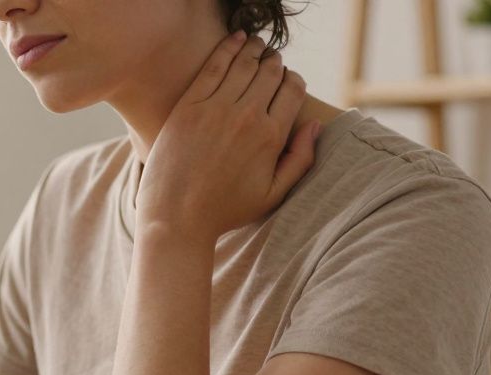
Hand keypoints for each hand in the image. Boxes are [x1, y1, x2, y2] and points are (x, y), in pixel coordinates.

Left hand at [135, 32, 319, 243]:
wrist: (175, 218)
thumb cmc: (224, 211)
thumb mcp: (272, 194)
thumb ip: (300, 160)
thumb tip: (314, 126)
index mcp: (271, 137)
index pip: (293, 90)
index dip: (293, 81)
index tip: (287, 82)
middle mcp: (247, 117)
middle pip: (270, 73)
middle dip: (275, 63)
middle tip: (271, 61)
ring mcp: (216, 109)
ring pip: (244, 64)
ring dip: (254, 49)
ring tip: (256, 45)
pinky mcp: (188, 107)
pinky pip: (213, 66)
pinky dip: (228, 48)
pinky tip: (235, 39)